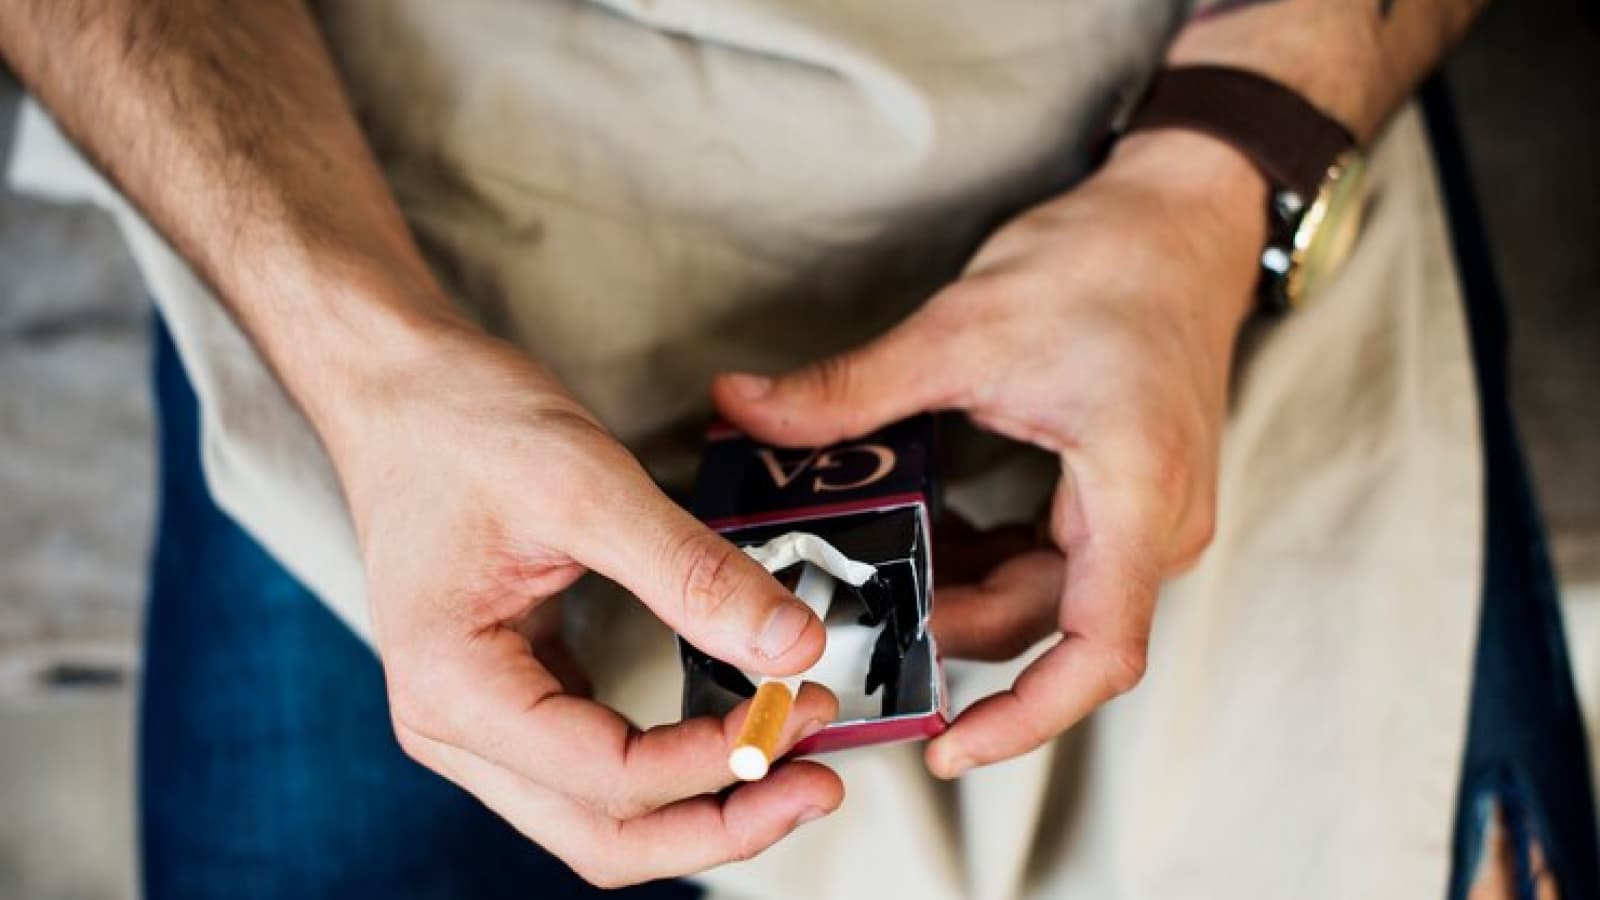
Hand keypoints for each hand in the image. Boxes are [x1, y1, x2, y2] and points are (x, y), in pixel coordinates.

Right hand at [317, 320, 841, 885]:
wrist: (399, 384)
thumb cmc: (459, 421)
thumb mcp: (586, 484)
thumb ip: (693, 573)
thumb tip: (791, 645)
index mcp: (453, 688)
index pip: (609, 778)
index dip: (718, 759)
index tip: (797, 708)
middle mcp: (453, 725)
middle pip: (604, 835)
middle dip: (719, 821)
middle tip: (815, 780)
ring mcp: (479, 717)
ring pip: (601, 815)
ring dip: (701, 804)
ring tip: (791, 758)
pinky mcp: (513, 692)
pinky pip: (597, 765)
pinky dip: (672, 764)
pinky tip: (735, 730)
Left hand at [712, 130, 1265, 778]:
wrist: (1180, 218)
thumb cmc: (1105, 264)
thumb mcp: (963, 327)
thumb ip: (852, 388)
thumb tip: (741, 406)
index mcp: (1138, 497)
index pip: (1099, 652)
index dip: (1026, 718)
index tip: (948, 747)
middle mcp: (1157, 527)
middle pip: (1045, 625)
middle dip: (947, 631)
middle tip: (847, 619)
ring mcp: (1147, 517)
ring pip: (1045, 599)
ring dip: (960, 596)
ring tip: (870, 583)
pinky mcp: (1126, 501)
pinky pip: (1053, 564)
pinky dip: (985, 562)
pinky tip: (920, 542)